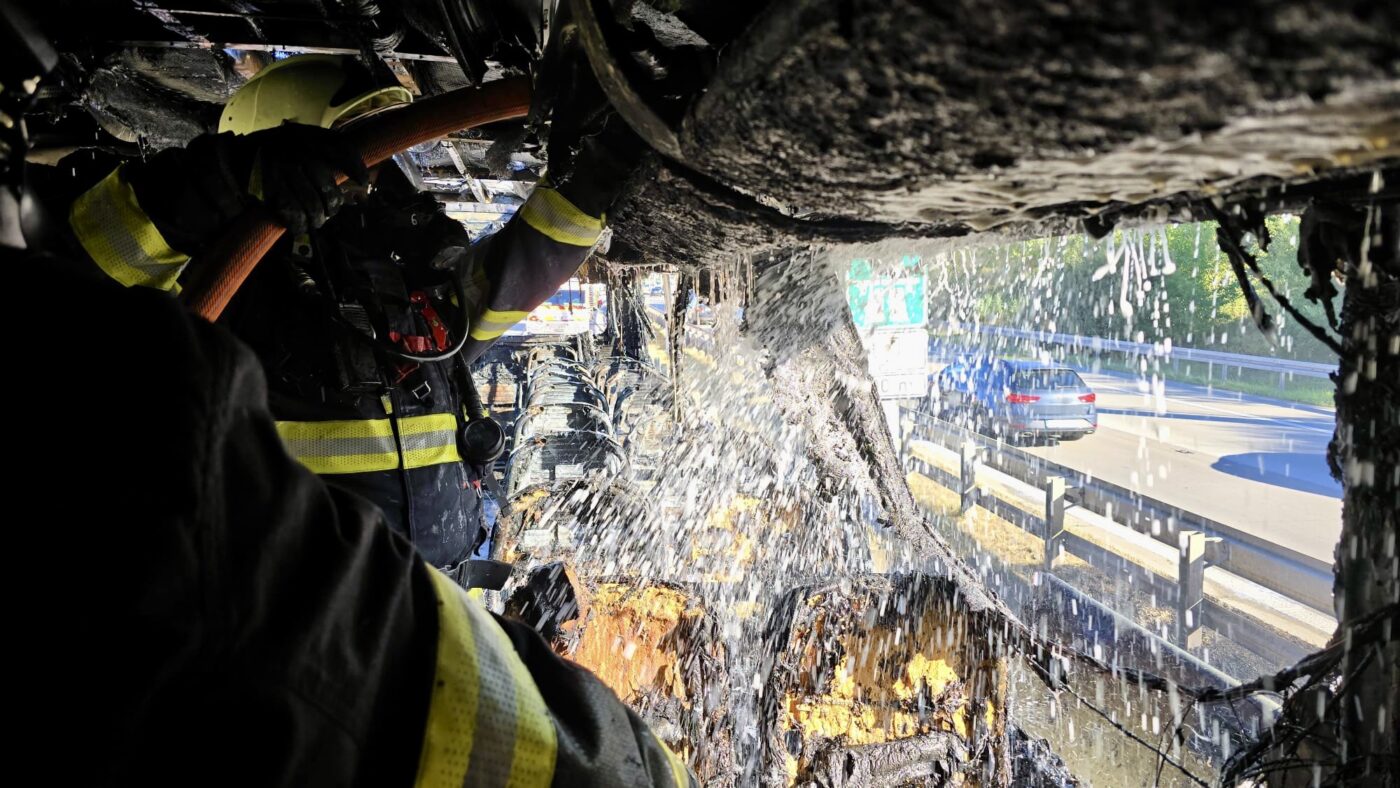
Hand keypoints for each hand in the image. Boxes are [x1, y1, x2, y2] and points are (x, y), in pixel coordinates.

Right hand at [240, 124, 369, 232]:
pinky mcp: (269, 190)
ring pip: (313, 205)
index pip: (341, 150)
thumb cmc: (272, 149)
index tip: (363, 182)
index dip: (356, 168)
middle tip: (330, 210)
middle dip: (333, 204)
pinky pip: (292, 215)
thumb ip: (324, 146)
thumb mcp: (297, 136)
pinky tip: (299, 225)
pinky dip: (299, 225)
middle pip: (328, 187)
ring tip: (317, 219)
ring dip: (318, 218)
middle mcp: (295, 151)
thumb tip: (355, 173)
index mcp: (305, 136)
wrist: (233, 157)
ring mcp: (282, 171)